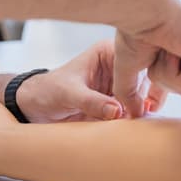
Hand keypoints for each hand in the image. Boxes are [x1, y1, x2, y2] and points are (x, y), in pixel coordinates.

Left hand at [14, 40, 167, 122]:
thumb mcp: (68, 94)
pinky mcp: (118, 103)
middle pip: (145, 79)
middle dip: (145, 97)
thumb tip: (117, 110)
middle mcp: (118, 67)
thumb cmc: (48, 91)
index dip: (141, 78)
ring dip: (142, 110)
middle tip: (142, 115)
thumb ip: (91, 101)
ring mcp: (119, 86)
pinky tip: (135, 127)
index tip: (143, 99)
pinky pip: (134, 111)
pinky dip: (136, 119)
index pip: (134, 61)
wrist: (35, 107)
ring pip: (144, 96)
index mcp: (108, 53)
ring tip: (138, 122)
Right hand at [112, 0, 180, 117]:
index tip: (150, 104)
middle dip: (160, 78)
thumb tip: (133, 115)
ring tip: (163, 47)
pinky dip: (172, 73)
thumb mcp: (128, 67)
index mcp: (180, 49)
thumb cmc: (134, 31)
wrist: (144, 11)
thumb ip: (129, 92)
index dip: (160, 92)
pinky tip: (172, 49)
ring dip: (164, 73)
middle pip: (178, 88)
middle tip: (156, 51)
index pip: (176, 79)